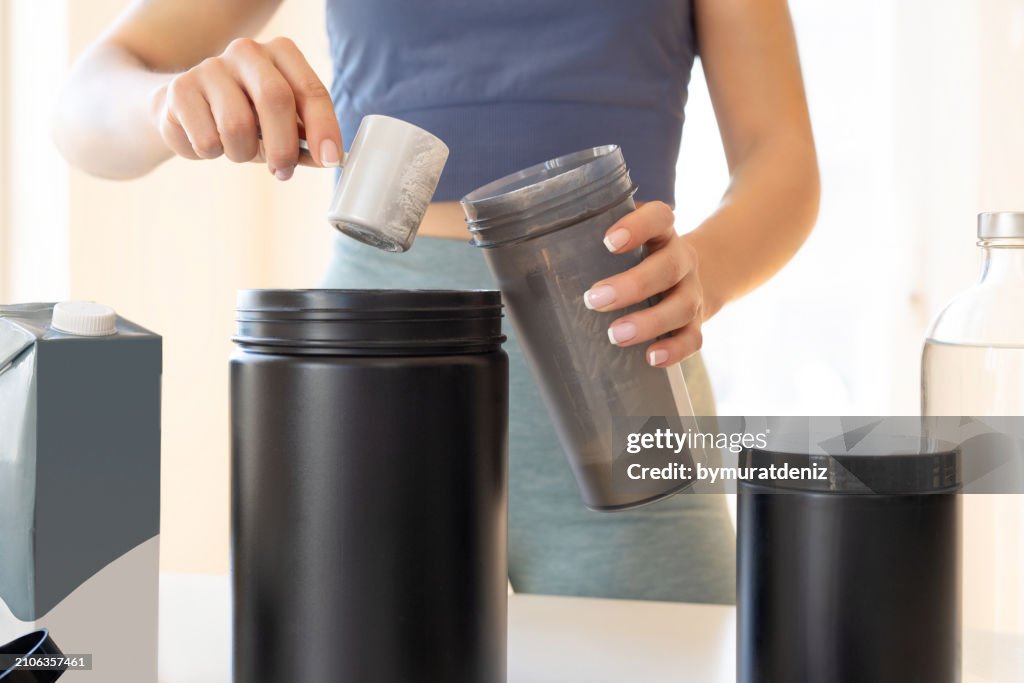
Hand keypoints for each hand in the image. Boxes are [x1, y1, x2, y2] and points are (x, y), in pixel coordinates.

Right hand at [149, 37, 342, 179]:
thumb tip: (329, 158)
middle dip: (283, 146)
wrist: (186, 109)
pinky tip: (210, 141)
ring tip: (239, 149)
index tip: (330, 159)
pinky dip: (213, 153)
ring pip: (238, 125)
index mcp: (281, 54)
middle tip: (282, 171)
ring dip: (243, 153)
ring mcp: (211, 66)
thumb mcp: (281, 127)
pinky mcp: (180, 89)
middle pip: (275, 99)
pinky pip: (207, 139)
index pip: (310, 90)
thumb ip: (306, 141)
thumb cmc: (246, 118)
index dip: (324, 127)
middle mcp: (247, 52)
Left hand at [583, 202, 702, 366]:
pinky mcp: (696, 322)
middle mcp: (681, 258)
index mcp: (660, 232)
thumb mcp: (617, 243)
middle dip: (633, 285)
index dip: (638, 226)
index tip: (608, 241)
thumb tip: (509, 271)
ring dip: (649, 322)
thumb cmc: (635, 259)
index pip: (659, 217)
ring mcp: (691, 291)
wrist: (692, 276)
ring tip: (616, 336)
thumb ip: (579, 245)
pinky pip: (693, 338)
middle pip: (668, 266)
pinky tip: (651, 358)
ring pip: (681, 305)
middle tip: (594, 300)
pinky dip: (674, 350)